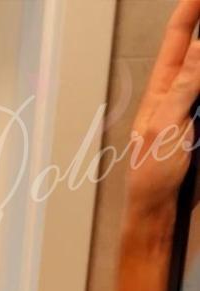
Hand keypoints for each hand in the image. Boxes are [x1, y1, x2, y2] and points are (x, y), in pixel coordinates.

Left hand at [125, 0, 199, 216]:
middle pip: (195, 50)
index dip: (189, 10)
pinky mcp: (199, 125)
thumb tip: (198, 46)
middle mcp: (175, 94)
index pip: (177, 40)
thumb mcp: (166, 128)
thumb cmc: (153, 175)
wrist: (156, 212)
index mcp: (161, 91)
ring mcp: (188, 110)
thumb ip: (183, 88)